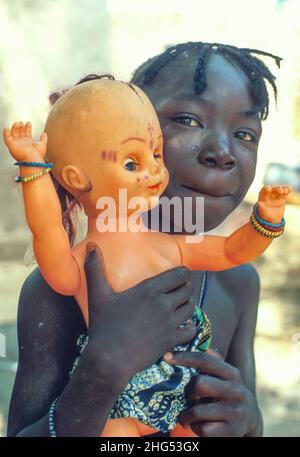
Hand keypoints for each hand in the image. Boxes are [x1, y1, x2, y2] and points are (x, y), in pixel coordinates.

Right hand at [3, 121, 46, 161]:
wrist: (32, 159)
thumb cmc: (37, 154)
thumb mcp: (42, 144)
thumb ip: (43, 139)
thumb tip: (44, 134)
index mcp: (29, 143)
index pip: (27, 133)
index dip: (27, 128)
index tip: (28, 123)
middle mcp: (22, 144)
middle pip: (20, 133)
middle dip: (21, 127)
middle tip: (22, 122)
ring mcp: (16, 144)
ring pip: (14, 134)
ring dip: (15, 128)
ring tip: (18, 123)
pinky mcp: (11, 145)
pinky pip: (7, 138)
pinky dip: (6, 133)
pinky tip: (7, 128)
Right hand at [83, 243, 196, 384]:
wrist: (109, 360)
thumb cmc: (103, 326)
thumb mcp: (98, 295)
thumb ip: (95, 269)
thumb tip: (92, 246)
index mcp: (149, 289)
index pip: (181, 274)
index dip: (183, 274)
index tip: (178, 277)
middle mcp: (163, 304)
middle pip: (189, 289)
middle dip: (185, 289)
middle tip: (177, 292)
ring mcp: (170, 323)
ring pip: (191, 308)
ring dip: (186, 306)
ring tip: (178, 307)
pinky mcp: (172, 341)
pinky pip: (191, 330)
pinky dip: (188, 328)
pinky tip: (179, 327)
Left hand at [164, 350, 261, 436]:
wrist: (252, 420)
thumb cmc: (228, 393)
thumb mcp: (226, 376)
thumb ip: (213, 361)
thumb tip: (197, 340)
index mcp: (232, 374)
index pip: (205, 360)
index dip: (184, 357)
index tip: (166, 356)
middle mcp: (236, 391)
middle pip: (198, 383)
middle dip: (189, 392)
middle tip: (190, 398)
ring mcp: (234, 412)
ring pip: (196, 411)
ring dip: (187, 415)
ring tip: (187, 416)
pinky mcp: (231, 431)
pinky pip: (202, 429)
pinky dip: (196, 428)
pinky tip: (200, 426)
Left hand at [258, 185, 291, 223]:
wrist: (273, 219)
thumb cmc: (266, 215)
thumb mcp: (264, 212)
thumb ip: (261, 207)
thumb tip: (259, 203)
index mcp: (263, 197)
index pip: (264, 191)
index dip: (266, 189)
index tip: (269, 188)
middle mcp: (269, 194)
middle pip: (273, 189)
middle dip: (277, 189)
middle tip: (281, 191)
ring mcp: (276, 195)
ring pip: (280, 190)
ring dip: (283, 189)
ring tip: (286, 191)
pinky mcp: (282, 197)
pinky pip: (285, 193)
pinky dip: (287, 190)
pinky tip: (290, 189)